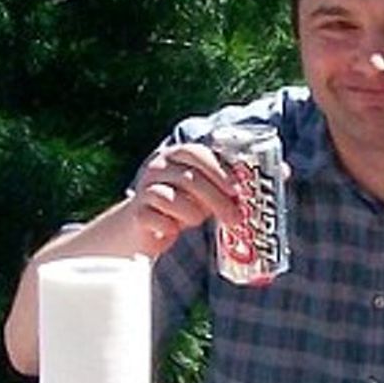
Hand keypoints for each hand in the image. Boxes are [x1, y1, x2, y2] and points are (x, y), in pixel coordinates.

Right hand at [124, 143, 239, 254]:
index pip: (195, 153)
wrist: (143, 227)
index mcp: (174, 155)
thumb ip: (220, 187)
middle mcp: (156, 168)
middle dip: (216, 199)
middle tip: (234, 217)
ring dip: (192, 214)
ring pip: (171, 198)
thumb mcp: (202, 192)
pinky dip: (170, 226)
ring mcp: (144, 189)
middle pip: (188, 178)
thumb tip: (246, 194)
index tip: (235, 189)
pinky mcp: (137, 213)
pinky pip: (157, 218)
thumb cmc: (180, 205)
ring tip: (197, 221)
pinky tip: (173, 230)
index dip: (217, 170)